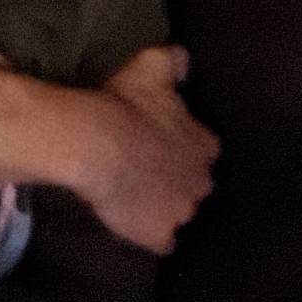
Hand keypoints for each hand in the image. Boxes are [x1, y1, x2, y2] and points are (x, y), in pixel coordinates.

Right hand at [78, 45, 219, 252]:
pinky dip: (151, 237)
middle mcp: (201, 182)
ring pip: (180, 214)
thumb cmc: (127, 104)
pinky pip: (162, 243)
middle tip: (150, 172)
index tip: (164, 145)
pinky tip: (136, 227)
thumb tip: (185, 58)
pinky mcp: (159, 236)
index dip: (184, 148)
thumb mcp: (153, 66)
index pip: (205, 150)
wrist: (97, 145)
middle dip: (179, 181)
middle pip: (196, 185)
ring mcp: (182, 213)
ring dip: (165, 209)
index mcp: (204, 145)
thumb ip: (175, 61)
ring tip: (139, 200)